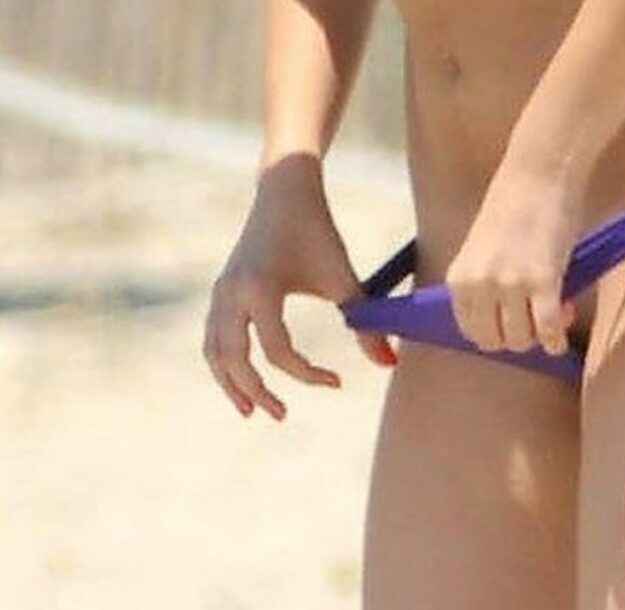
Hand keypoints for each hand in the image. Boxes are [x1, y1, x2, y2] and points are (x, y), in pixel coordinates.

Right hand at [203, 153, 397, 420]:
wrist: (285, 192)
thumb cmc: (318, 233)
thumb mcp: (345, 278)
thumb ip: (365, 322)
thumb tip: (390, 365)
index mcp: (261, 289)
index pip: (278, 351)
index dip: (307, 374)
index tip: (337, 383)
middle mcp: (232, 293)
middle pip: (236, 358)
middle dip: (257, 390)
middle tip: (281, 416)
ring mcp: (221, 292)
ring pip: (215, 350)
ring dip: (230, 382)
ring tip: (249, 409)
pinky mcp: (221, 291)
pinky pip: (213, 336)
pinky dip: (224, 361)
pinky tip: (242, 377)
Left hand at [446, 160, 582, 355]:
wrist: (539, 174)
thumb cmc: (514, 205)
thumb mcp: (483, 252)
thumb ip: (484, 285)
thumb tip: (505, 321)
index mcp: (459, 278)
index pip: (470, 331)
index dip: (495, 332)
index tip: (514, 319)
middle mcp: (478, 285)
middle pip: (494, 341)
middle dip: (517, 337)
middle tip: (537, 317)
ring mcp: (510, 284)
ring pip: (521, 340)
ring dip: (539, 336)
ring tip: (555, 312)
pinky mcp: (543, 280)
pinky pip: (548, 328)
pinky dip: (556, 339)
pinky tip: (562, 335)